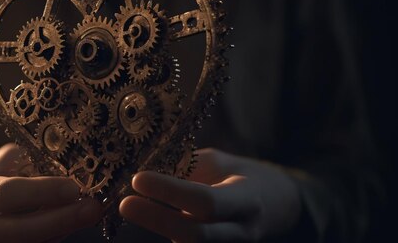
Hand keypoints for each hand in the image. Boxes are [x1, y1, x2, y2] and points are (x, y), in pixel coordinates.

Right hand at [0, 143, 101, 242]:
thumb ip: (22, 164)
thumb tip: (66, 162)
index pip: (6, 194)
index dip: (43, 192)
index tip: (76, 188)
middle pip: (18, 231)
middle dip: (60, 220)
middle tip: (93, 208)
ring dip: (59, 232)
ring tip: (85, 214)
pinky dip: (48, 240)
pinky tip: (64, 226)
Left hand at [119, 148, 301, 241]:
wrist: (274, 204)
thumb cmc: (239, 176)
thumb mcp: (218, 163)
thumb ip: (187, 168)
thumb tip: (143, 170)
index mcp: (247, 199)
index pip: (207, 201)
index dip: (170, 191)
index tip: (138, 178)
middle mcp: (241, 231)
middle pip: (195, 234)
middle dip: (156, 219)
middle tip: (123, 203)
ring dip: (156, 227)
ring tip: (129, 207)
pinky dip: (165, 233)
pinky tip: (146, 216)